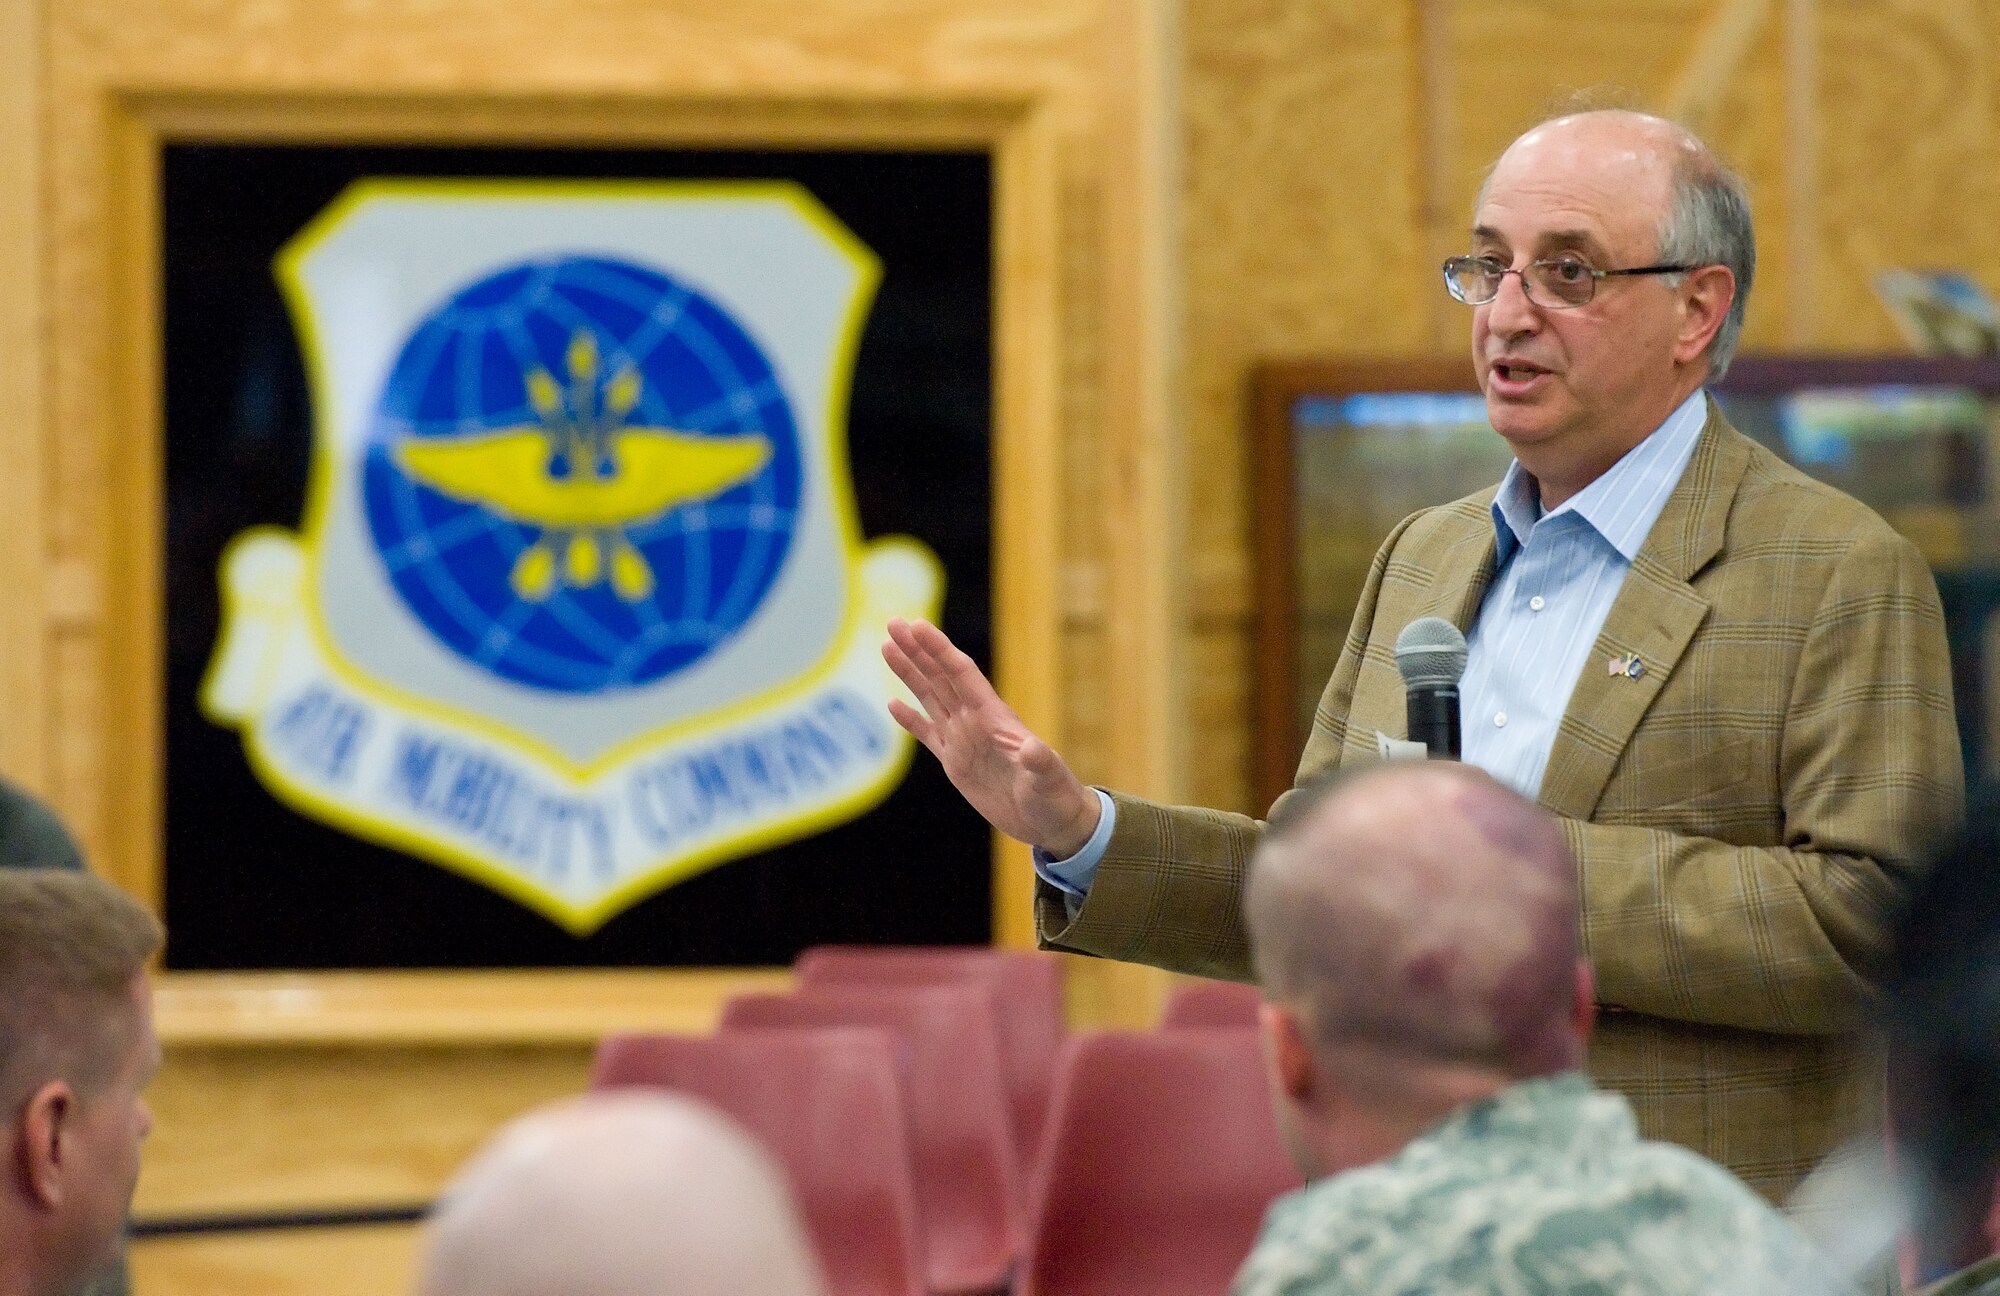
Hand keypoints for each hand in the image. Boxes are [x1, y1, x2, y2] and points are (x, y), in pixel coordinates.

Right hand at [882, 617, 1101, 857]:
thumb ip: (1040, 762)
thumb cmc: (1056, 798)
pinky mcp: (957, 763)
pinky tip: (892, 703)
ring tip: (887, 648)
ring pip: (930, 698)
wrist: (1051, 822)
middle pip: (940, 677)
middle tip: (893, 622)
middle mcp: (976, 721)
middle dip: (917, 650)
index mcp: (994, 718)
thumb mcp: (1049, 779)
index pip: (961, 674)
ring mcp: (964, 740)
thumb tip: (1033, 748)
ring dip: (909, 673)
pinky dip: (910, 720)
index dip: (939, 649)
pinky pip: (929, 734)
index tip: (917, 625)